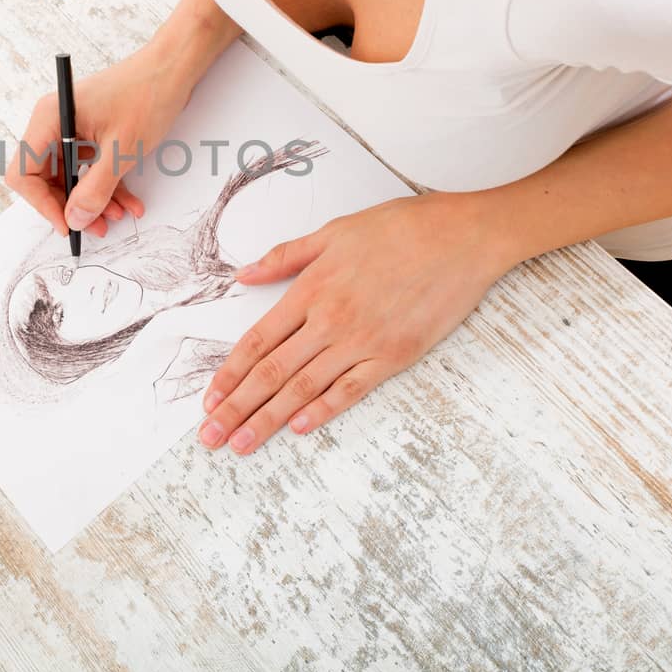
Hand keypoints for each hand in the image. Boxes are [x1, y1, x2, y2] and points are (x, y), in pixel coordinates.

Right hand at [4, 41, 192, 238]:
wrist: (174, 68)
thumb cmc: (147, 95)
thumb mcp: (122, 151)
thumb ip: (95, 190)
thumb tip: (75, 219)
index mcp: (51, 118)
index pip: (24, 172)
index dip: (42, 203)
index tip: (67, 224)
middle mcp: (55, 121)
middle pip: (45, 177)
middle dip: (71, 206)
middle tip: (95, 228)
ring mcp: (72, 126)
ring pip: (70, 175)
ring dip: (92, 199)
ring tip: (117, 216)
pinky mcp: (90, 131)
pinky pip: (88, 166)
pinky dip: (105, 185)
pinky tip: (128, 202)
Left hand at [197, 191, 514, 453]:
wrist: (462, 238)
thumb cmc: (401, 228)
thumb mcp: (334, 232)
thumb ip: (285, 257)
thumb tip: (243, 275)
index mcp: (311, 290)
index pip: (257, 342)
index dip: (229, 374)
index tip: (208, 400)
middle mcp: (330, 320)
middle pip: (271, 373)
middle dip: (236, 409)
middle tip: (209, 436)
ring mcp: (362, 342)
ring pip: (303, 389)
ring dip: (267, 420)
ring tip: (241, 444)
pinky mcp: (394, 357)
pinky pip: (350, 390)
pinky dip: (322, 411)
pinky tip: (298, 428)